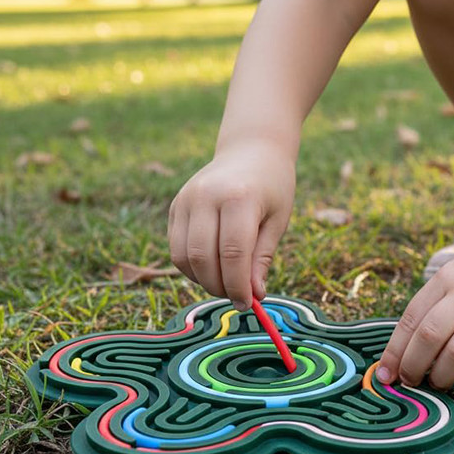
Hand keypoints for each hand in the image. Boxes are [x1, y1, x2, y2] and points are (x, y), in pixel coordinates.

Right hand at [168, 141, 295, 309]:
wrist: (250, 150)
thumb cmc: (271, 186)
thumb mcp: (277, 220)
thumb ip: (262, 258)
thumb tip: (254, 295)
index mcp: (238, 197)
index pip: (232, 254)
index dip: (238, 285)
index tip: (248, 302)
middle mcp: (206, 196)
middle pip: (203, 258)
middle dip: (219, 286)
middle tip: (237, 296)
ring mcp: (186, 199)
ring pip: (184, 257)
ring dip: (203, 279)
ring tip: (226, 281)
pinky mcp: (176, 206)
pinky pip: (176, 248)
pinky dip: (192, 266)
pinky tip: (213, 266)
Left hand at [376, 229, 453, 392]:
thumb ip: (439, 303)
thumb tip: (407, 350)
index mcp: (449, 277)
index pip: (411, 318)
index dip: (395, 351)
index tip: (386, 375)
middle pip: (430, 336)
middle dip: (414, 367)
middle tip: (412, 383)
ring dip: (444, 376)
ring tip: (442, 384)